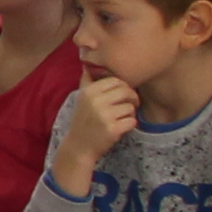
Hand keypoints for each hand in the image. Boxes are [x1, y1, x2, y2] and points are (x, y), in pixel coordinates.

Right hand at [56, 73, 138, 187]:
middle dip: (132, 98)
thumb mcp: (81, 99)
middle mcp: (95, 101)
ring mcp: (104, 116)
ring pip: (130, 107)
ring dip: (130, 113)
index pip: (116, 80)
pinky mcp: (112, 129)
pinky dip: (130, 125)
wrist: (78, 146)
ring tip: (121, 118)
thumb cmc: (83, 121)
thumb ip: (86, 81)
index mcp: (89, 92)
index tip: (124, 95)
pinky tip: (121, 128)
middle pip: (126, 91)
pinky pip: (132, 121)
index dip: (124, 87)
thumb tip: (87, 64)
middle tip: (130, 105)